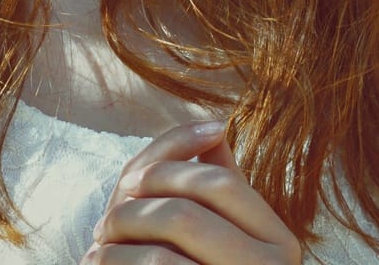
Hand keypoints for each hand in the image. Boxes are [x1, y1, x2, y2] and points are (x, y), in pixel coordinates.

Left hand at [82, 119, 301, 264]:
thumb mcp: (224, 232)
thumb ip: (221, 185)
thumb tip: (212, 127)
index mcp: (281, 242)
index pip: (219, 182)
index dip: (166, 168)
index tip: (131, 182)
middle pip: (185, 215)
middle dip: (132, 211)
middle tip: (105, 222)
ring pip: (162, 257)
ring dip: (115, 251)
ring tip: (97, 252)